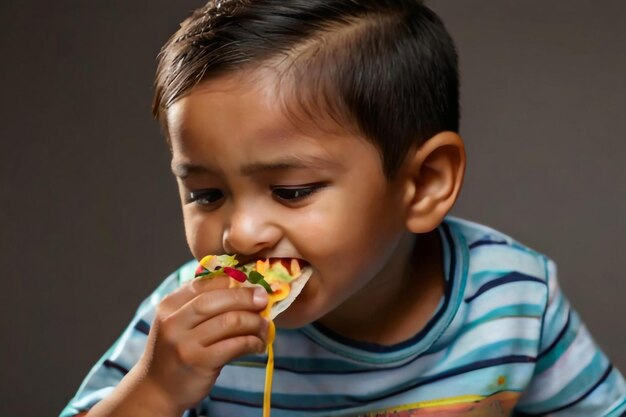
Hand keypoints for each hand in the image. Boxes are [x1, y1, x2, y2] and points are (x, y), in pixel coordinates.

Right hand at [137, 275, 269, 411]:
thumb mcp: (179, 322)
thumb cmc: (176, 350)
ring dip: (254, 322)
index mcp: (169, 305)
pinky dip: (252, 341)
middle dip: (246, 297)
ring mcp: (186, 343)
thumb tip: (243, 287)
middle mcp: (174, 322)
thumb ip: (201, 303)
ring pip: (230, 321)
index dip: (231, 280)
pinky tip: (258, 344)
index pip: (204, 283)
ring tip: (264, 326)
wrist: (157, 389)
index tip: (251, 284)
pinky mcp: (199, 362)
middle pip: (217, 299)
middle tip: (264, 299)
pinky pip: (235, 345)